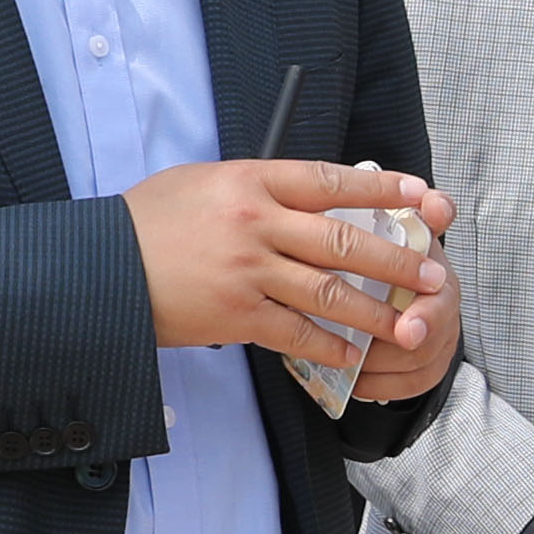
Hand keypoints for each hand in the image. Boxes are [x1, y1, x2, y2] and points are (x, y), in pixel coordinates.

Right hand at [129, 158, 460, 383]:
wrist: (100, 267)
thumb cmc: (149, 221)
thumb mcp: (203, 182)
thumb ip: (257, 187)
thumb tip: (308, 193)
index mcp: (250, 180)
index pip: (331, 181)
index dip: (382, 189)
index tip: (420, 196)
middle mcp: (257, 223)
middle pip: (345, 241)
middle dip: (397, 259)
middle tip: (433, 273)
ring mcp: (249, 271)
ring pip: (330, 292)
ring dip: (376, 310)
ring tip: (409, 321)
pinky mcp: (236, 315)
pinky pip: (297, 333)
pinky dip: (330, 345)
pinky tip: (353, 353)